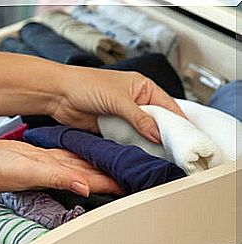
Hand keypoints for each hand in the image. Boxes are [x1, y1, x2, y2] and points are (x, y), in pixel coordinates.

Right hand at [0, 139, 121, 196]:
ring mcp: (44, 164)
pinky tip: (82, 149)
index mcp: (54, 176)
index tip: (136, 178)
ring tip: (116, 157)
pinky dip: (75, 152)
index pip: (92, 179)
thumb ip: (56, 176)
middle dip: (111, 170)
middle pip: (90, 172)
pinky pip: (61, 154)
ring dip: (96, 162)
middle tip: (133, 165)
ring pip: (78, 163)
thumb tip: (85, 187)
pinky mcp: (34, 155)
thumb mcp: (25, 170)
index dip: (114, 179)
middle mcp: (53, 172)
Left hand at [52, 67, 184, 142]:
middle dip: (163, 136)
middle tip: (174, 152)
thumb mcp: (118, 100)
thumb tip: (158, 133)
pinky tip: (138, 155)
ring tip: (159, 156)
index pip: (168, 106)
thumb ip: (139, 118)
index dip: (177, 122)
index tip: (186, 139)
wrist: (59, 94)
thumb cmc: (85, 84)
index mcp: (142, 87)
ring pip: (142, 133)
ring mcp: (123, 116)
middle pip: (156, 122)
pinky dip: (132, 147)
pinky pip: (126, 139)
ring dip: (147, 143)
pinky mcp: (111, 128)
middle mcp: (135, 102)